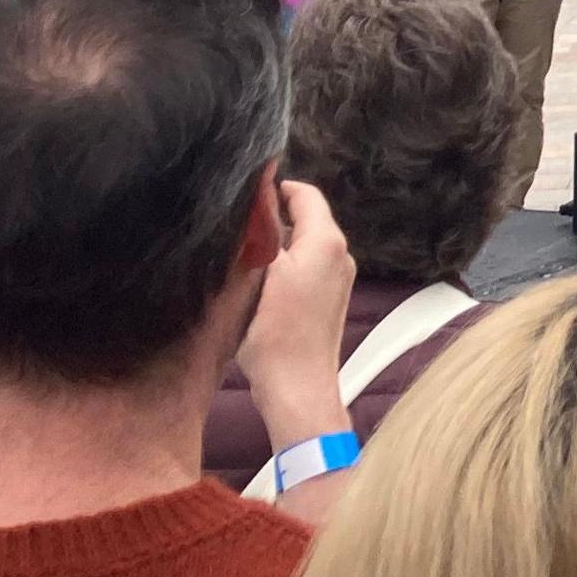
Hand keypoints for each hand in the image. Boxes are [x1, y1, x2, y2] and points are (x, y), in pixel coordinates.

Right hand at [237, 179, 356, 451]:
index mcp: (326, 242)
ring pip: (306, 243)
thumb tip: (256, 204)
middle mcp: (340, 254)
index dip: (275, 189)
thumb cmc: (276, 334)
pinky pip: (308, 265)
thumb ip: (262, 235)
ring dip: (278, 241)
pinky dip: (286, 263)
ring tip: (242, 250)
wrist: (297, 388)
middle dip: (273, 216)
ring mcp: (338, 278)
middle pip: (307, 217)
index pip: (304, 194)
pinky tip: (259, 278)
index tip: (244, 194)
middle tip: (237, 224)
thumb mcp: (261, 275)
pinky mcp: (331, 298)